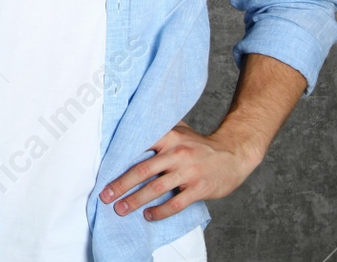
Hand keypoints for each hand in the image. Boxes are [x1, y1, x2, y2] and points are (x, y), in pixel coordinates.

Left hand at [99, 121, 260, 219]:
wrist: (234, 154)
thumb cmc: (200, 144)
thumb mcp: (180, 129)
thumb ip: (159, 127)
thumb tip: (130, 120)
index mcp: (169, 136)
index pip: (139, 146)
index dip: (120, 158)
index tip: (102, 169)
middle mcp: (177, 153)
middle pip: (143, 170)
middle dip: (121, 184)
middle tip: (106, 196)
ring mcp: (189, 172)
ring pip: (156, 188)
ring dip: (136, 200)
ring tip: (121, 209)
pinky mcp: (199, 188)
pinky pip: (176, 203)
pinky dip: (160, 211)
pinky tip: (148, 215)